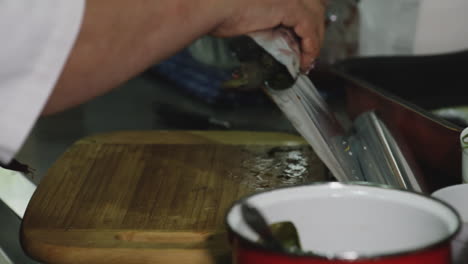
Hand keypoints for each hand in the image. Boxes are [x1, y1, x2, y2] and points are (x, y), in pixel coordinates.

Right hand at [211, 0, 326, 71]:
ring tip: (307, 59)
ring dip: (315, 40)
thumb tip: (276, 32)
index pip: (306, 0)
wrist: (212, 6)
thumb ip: (268, 17)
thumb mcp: (250, 11)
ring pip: (317, 17)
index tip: (306, 37)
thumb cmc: (219, 7)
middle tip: (309, 49)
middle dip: (317, 28)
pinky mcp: (290, 6)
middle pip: (317, 4)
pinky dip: (310, 48)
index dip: (310, 17)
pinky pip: (310, 31)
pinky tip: (304, 61)